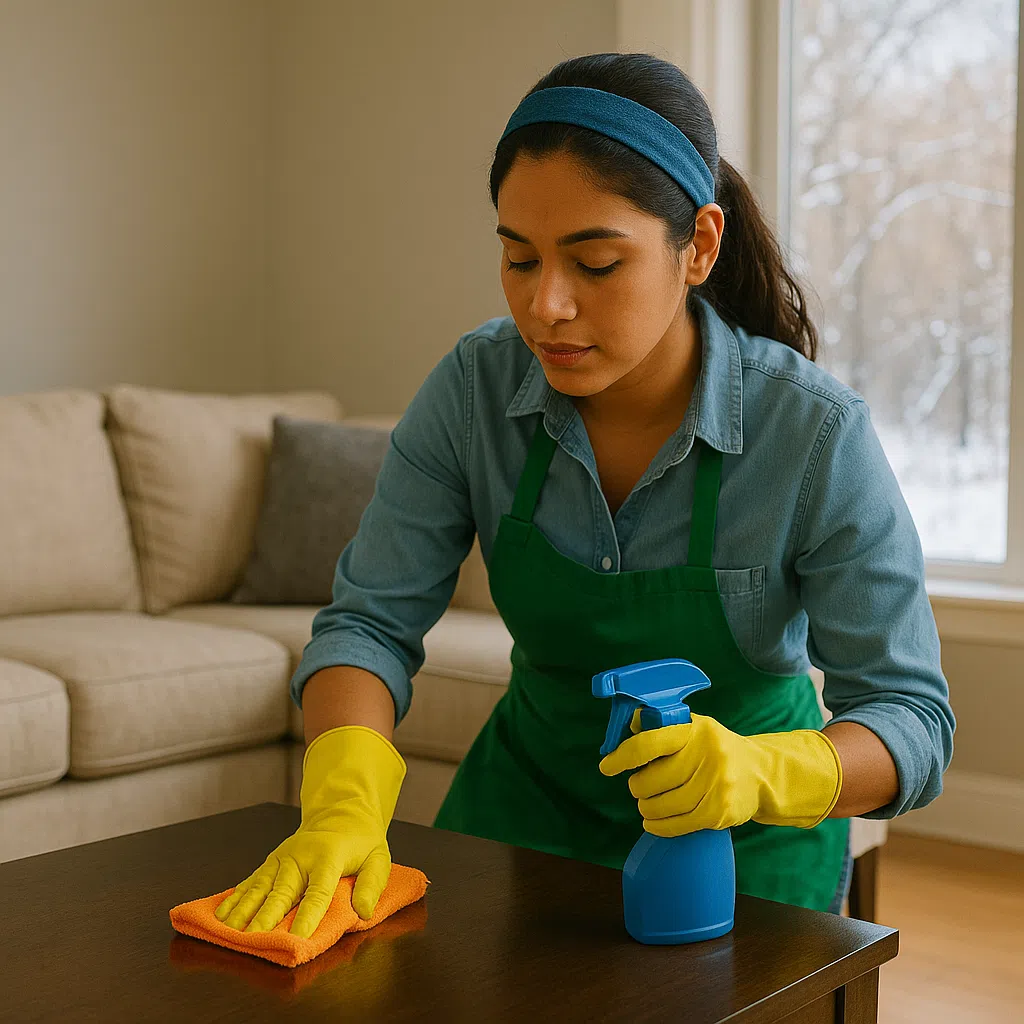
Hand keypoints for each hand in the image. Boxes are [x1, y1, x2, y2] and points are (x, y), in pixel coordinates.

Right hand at [214, 725, 405, 937]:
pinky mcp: (271, 861)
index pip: (318, 892)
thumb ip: (371, 885)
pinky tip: (221, 914)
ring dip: (243, 909)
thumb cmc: (360, 843)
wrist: (341, 813)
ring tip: (228, 930)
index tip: (297, 938)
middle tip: (252, 939)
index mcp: (328, 858)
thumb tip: (363, 912)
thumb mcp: (377, 859)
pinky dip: (235, 897)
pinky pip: (251, 881)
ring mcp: (282, 858)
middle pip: (282, 891)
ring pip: (260, 887)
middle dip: (266, 916)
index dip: (308, 916)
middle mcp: (300, 858)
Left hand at [598, 711, 841, 836]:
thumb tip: (624, 724)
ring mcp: (717, 785)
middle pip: (652, 780)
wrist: (761, 773)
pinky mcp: (721, 812)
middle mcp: (708, 754)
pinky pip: (678, 824)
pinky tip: (653, 822)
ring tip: (647, 804)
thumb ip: (660, 727)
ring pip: (662, 805)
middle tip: (638, 787)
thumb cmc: (714, 748)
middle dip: (638, 786)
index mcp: (694, 730)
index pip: (649, 743)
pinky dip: (659, 826)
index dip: (622, 756)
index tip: (607, 766)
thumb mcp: (692, 728)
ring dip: (647, 808)